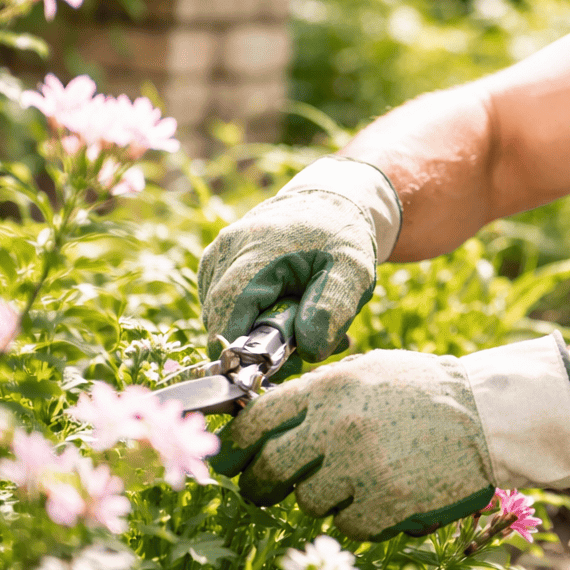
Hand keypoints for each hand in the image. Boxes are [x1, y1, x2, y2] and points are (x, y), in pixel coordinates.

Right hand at [198, 157, 400, 364]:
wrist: (330, 203)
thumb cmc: (342, 237)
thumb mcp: (354, 270)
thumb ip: (332, 309)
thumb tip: (307, 351)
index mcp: (255, 253)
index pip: (226, 316)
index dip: (245, 352)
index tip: (280, 367)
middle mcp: (225, 252)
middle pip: (220, 322)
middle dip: (259, 346)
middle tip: (305, 346)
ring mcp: (215, 257)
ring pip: (220, 318)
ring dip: (257, 332)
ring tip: (301, 323)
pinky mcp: (215, 265)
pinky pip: (223, 306)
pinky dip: (251, 318)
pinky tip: (284, 311)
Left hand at [210, 335, 569, 539]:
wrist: (485, 414)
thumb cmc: (423, 389)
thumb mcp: (366, 371)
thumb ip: (317, 392)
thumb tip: (264, 419)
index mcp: (329, 388)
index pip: (257, 420)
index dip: (235, 445)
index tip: (231, 460)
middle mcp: (339, 426)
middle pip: (272, 468)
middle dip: (259, 484)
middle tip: (260, 491)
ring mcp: (363, 466)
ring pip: (309, 500)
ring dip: (321, 498)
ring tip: (347, 483)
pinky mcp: (387, 501)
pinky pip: (348, 524)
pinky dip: (357, 517)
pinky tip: (375, 500)